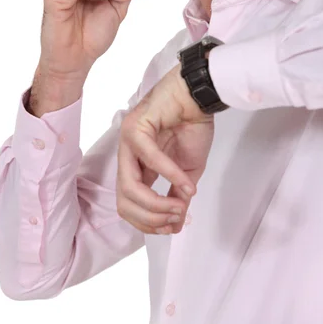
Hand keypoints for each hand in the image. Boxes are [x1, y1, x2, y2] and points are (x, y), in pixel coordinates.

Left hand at [117, 61, 214, 235]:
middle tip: (176, 219)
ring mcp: (127, 142)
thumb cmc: (192, 127)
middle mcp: (126, 156)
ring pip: (130, 186)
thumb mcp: (188, 170)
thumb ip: (178, 195)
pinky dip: (170, 175)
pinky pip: (148, 158)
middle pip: (124, 201)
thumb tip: (177, 223)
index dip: (149, 223)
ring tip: (181, 206)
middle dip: (151, 218)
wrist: (198, 96)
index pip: (129, 206)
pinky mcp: (136, 128)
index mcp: (137, 167)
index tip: (173, 227)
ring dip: (157, 203)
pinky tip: (186, 184)